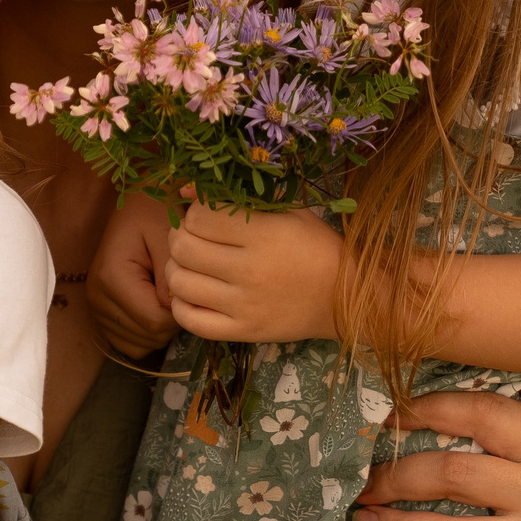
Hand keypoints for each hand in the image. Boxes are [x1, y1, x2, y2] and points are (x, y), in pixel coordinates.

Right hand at [88, 192, 178, 355]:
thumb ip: (171, 275)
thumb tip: (172, 309)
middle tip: (181, 288)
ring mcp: (96, 309)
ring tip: (166, 293)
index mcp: (112, 277)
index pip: (154, 321)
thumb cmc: (155, 213)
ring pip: (142, 344)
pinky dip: (148, 334)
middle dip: (173, 319)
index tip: (190, 289)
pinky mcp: (101, 316)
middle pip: (149, 335)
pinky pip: (131, 345)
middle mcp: (97, 297)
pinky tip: (156, 306)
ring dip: (162, 327)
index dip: (181, 312)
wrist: (136, 205)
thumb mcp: (169, 235)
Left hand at [162, 201, 342, 343]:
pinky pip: (190, 320)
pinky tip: (192, 292)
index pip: (200, 217)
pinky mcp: (243, 332)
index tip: (204, 214)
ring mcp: (245, 306)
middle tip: (191, 236)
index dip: (194, 211)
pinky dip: (180, 304)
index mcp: (264, 235)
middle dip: (179, 235)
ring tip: (190, 263)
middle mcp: (250, 271)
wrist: (344, 296)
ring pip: (180, 282)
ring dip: (176, 267)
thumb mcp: (287, 209)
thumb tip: (185, 188)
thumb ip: (239, 195)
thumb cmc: (315, 246)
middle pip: (184, 248)